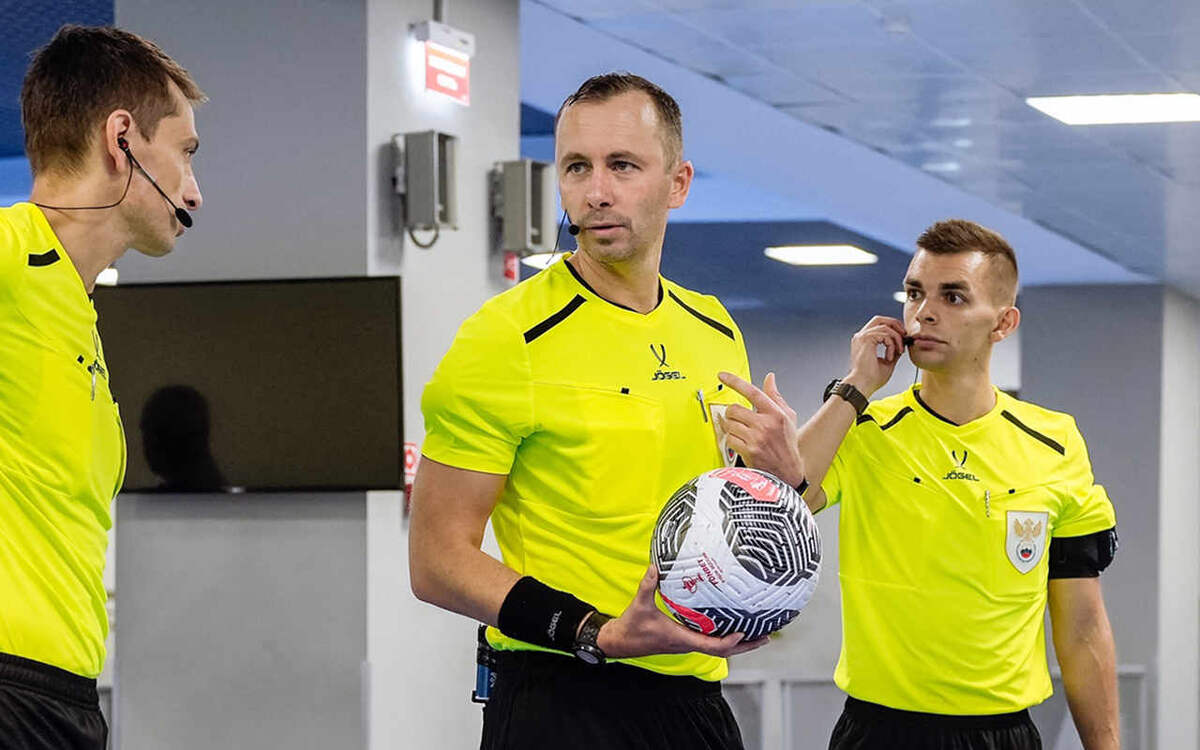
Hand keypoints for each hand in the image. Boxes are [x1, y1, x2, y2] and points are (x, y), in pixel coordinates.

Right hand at [597, 565, 767, 658]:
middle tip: (767, 637)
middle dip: (746, 646)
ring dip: (740, 643)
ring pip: (720, 649)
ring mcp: (688, 644)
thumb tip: (655, 566)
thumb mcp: (639, 604)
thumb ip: (647, 585)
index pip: (712, 646)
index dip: (730, 642)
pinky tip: (733, 626)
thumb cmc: (632, 627)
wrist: (620, 643)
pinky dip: (726, 638)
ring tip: (759, 632)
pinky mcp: (685, 641)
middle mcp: (688, 645)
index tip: (744, 632)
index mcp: (681, 639)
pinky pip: (711, 642)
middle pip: (724, 652)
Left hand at [716, 372, 803, 486]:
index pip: (752, 391)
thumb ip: (776, 396)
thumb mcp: (788, 417)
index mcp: (775, 413)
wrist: (787, 471)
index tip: (723, 375)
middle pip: (734, 409)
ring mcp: (756, 438)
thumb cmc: (787, 444)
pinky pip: (729, 438)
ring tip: (741, 431)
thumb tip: (769, 378)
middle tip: (738, 418)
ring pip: (729, 424)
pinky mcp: (748, 451)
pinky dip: (731, 440)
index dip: (735, 381)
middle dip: (733, 413)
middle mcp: (765, 424)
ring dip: (731, 427)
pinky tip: (740, 442)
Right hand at [845, 316, 905, 396]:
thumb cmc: (871, 378)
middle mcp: (861, 336)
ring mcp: (862, 337)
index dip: (893, 329)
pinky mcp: (866, 339)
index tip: (902, 339)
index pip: (879, 326)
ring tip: (899, 351)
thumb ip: (893, 351)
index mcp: (864, 341)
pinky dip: (892, 344)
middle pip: (880, 319)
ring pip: (885, 326)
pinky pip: (885, 334)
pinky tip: (890, 357)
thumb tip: (901, 344)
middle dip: (895, 325)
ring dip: (896, 338)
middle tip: (904, 335)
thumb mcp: (887, 362)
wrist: (862, 385)